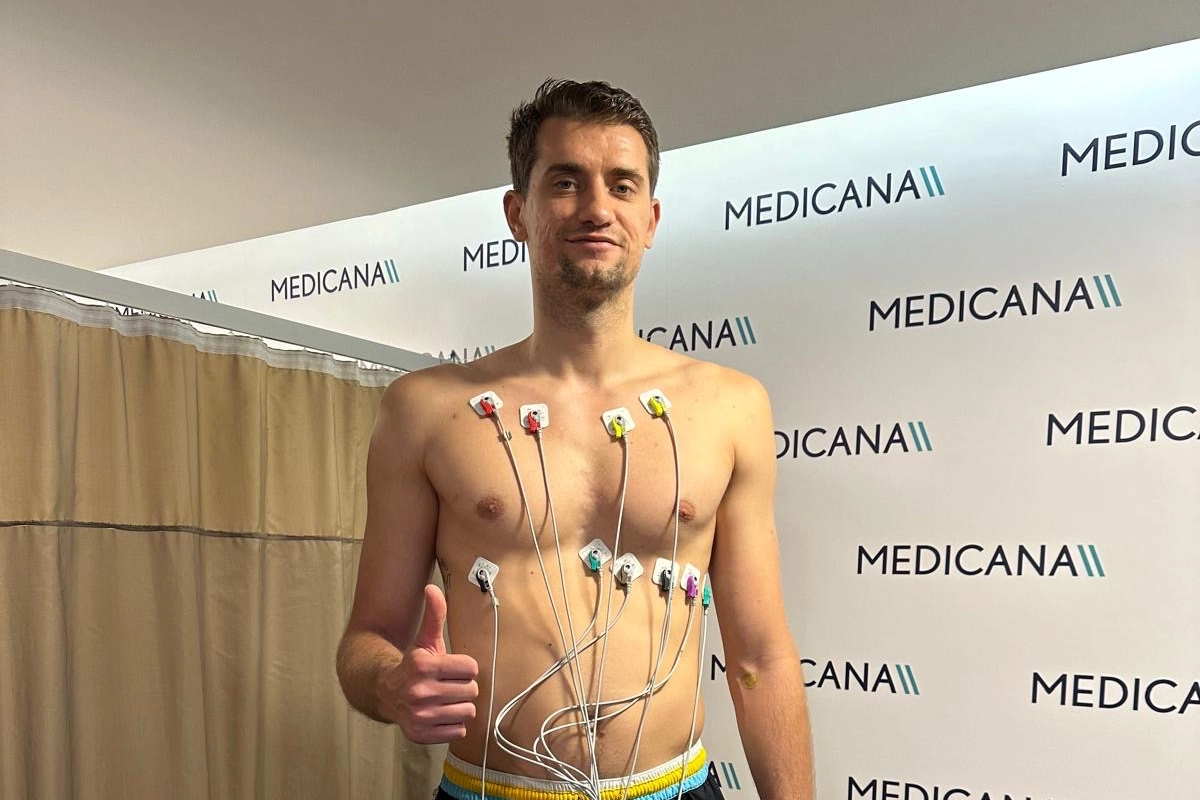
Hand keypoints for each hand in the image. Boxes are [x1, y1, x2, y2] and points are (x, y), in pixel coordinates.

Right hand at [380, 584, 479, 743]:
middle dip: (463, 687)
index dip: (465, 668)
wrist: (385, 693)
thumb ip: (434, 615)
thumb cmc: (413, 666)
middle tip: (448, 685)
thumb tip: (432, 588)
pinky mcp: (420, 734)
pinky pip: (458, 731)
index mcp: (423, 665)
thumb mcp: (424, 640)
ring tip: (445, 700)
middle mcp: (419, 691)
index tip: (453, 669)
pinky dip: (453, 725)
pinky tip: (439, 715)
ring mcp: (419, 715)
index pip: (471, 668)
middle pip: (471, 691)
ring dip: (460, 706)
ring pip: (467, 712)